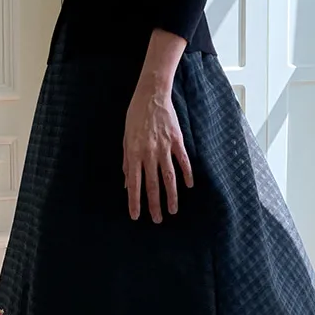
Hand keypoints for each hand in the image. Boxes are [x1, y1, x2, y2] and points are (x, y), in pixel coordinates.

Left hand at [123, 73, 193, 223]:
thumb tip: (126, 183)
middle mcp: (149, 153)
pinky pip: (183, 160)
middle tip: (157, 220)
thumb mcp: (126, 137)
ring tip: (172, 210)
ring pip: (169, 177)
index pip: (134, 183)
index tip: (135, 216)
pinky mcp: (177, 140)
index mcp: (134, 153)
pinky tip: (188, 186)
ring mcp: (164, 147)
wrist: (151, 94)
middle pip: (152, 184)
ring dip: (171, 196)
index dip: (135, 201)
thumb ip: (127, 161)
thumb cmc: (135, 116)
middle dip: (154, 204)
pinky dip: (186, 174)